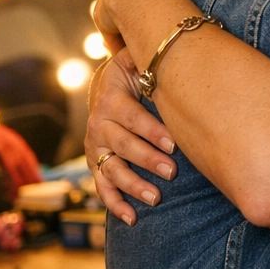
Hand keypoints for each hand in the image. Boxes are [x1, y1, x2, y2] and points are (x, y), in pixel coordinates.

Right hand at [86, 48, 177, 224]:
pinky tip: (132, 218)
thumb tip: (171, 49)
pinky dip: (115, 204)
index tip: (174, 143)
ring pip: (112, 169)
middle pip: (123, 146)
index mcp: (111, 98)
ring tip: (156, 197)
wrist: (108, 84)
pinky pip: (102, 186)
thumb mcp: (136, 59)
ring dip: (133, 185)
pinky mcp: (95, 163)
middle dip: (148, 159)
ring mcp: (95, 146)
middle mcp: (98, 124)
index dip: (151, 130)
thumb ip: (148, 58)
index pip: (131, 117)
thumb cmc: (134, 73)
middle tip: (172, 171)